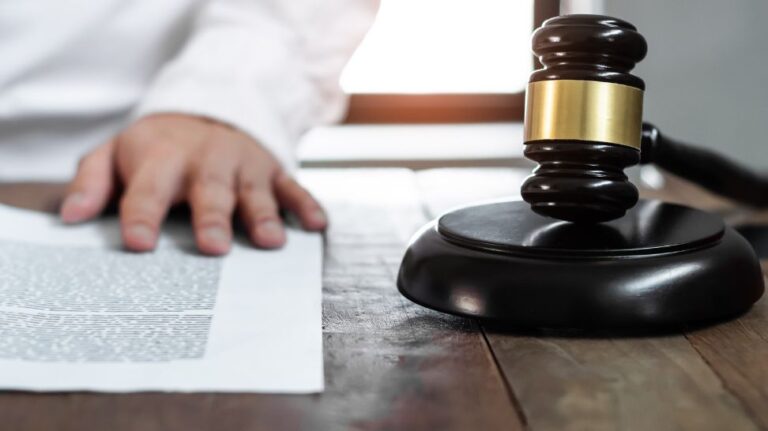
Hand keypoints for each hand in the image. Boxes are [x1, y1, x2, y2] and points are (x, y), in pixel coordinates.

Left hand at [59, 114, 326, 254]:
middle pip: (209, 190)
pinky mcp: (273, 170)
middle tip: (213, 247)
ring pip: (255, 191)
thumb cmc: (157, 148)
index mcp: (162, 158)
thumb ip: (92, 181)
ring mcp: (244, 165)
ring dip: (264, 215)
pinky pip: (293, 186)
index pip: (148, 189)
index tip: (138, 244)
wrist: (207, 110)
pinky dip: (305, 205)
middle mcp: (206, 161)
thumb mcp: (115, 154)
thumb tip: (70, 217)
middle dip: (213, 217)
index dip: (142, 215)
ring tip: (270, 242)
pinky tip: (316, 225)